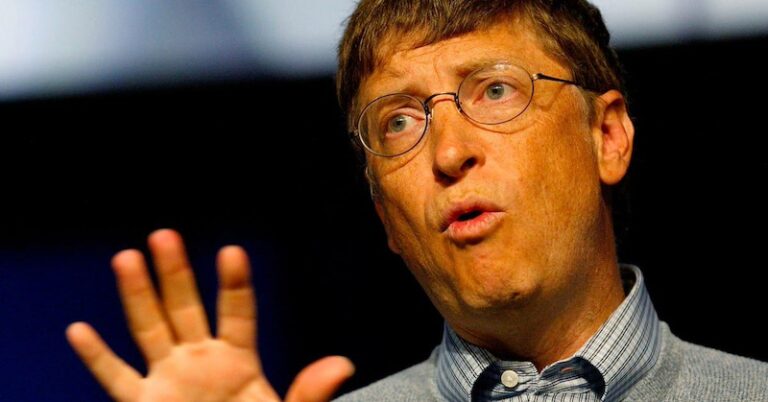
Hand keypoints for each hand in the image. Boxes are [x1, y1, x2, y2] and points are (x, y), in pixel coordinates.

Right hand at [66, 229, 353, 401]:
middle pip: (186, 309)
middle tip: (165, 235)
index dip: (235, 284)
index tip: (233, 252)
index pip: (237, 313)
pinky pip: (117, 379)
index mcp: (239, 361)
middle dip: (175, 274)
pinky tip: (79, 330)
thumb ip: (309, 392)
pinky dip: (97, 357)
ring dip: (137, 297)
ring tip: (126, 258)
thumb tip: (342, 364)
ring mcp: (169, 380)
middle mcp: (200, 361)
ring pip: (149, 330)